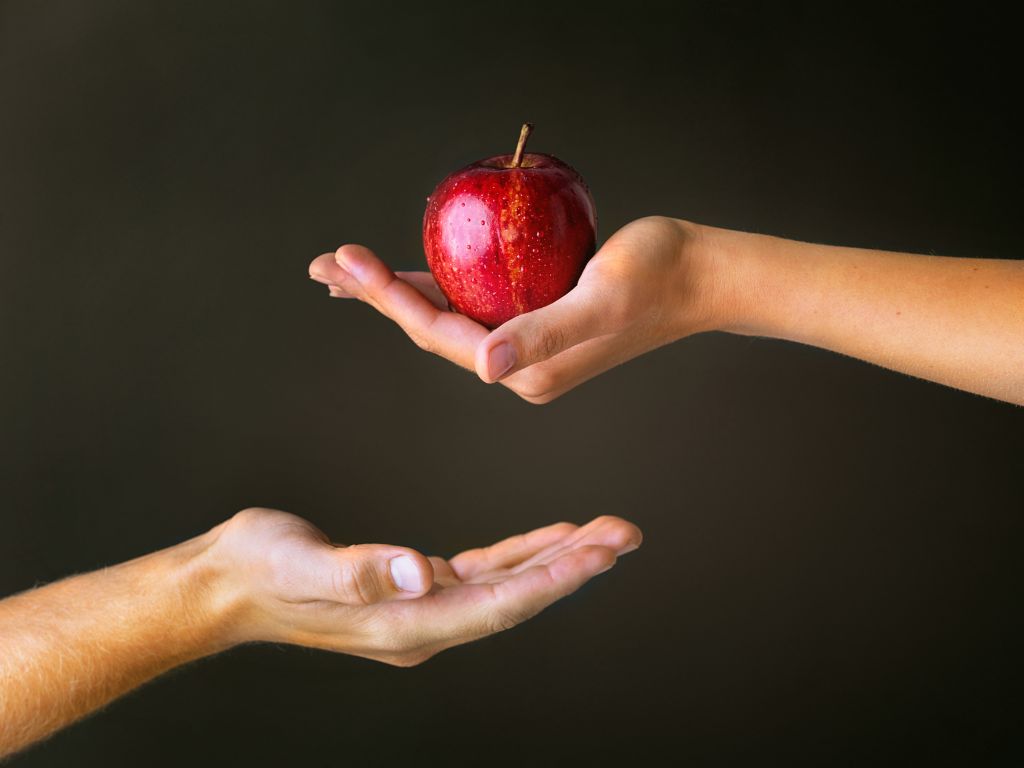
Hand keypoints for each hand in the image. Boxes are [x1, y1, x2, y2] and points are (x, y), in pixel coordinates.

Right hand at [206, 509, 640, 665]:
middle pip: (516, 598)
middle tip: (624, 536)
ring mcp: (419, 609)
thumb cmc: (259, 571)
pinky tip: (548, 540)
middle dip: (573, 567)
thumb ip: (360, 571)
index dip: (552, 579)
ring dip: (556, 560)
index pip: (497, 605)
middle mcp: (421, 623)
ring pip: (506, 585)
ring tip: (603, 535)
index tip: (598, 552)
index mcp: (403, 624)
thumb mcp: (301, 566)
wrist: (226, 582)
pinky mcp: (413, 588)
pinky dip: (520, 556)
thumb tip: (419, 573)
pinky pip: (482, 574)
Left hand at [309, 216, 720, 403]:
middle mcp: (520, 367)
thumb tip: (488, 368)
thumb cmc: (660, 274)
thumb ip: (545, 332)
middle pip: (432, 330)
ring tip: (348, 270)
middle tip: (325, 266)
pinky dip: (437, 287)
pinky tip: (411, 273)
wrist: (701, 276)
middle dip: (377, 297)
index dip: (389, 297)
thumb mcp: (602, 297)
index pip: (441, 334)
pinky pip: (474, 307)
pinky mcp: (536, 324)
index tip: (346, 260)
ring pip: (447, 319)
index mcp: (526, 370)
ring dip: (398, 293)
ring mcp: (527, 348)